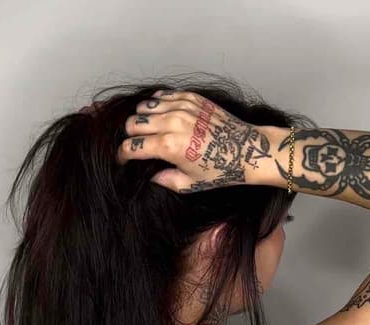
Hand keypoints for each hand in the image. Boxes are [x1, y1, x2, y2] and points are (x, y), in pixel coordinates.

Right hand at [117, 90, 273, 192]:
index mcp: (168, 146)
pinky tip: (161, 115)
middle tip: (137, 145)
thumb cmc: (219, 170)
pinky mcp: (191, 98)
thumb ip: (164, 179)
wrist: (246, 150)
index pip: (132, 146)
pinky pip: (163, 95)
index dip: (123, 155)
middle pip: (133, 123)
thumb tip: (150, 176)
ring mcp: (182, 107)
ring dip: (142, 118)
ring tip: (148, 129)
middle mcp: (172, 123)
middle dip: (131, 136)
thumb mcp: (189, 184)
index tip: (123, 160)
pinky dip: (157, 105)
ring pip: (145, 106)